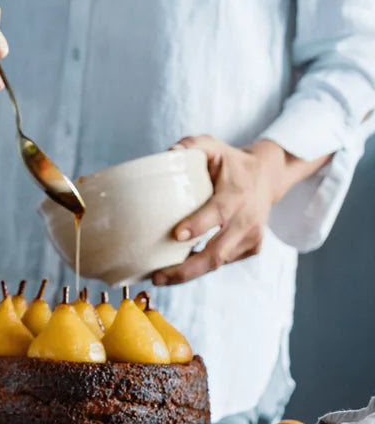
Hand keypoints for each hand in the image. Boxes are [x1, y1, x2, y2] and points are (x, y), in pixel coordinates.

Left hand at [150, 137, 289, 285]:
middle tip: (156, 277)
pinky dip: (200, 267)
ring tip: (159, 278)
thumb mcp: (214, 146)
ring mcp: (252, 237)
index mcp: (237, 194)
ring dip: (188, 274)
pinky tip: (178, 269)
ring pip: (217, 263)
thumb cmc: (231, 163)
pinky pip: (222, 262)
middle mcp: (248, 220)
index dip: (199, 225)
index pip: (219, 212)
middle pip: (216, 253)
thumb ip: (192, 145)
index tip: (176, 235)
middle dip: (185, 269)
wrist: (268, 177)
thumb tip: (168, 153)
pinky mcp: (252, 248)